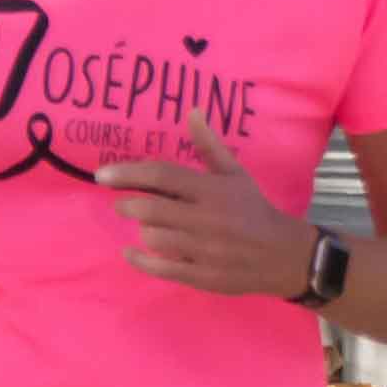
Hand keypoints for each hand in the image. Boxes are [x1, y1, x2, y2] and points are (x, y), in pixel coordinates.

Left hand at [98, 124, 321, 297]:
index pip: (162, 175)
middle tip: (124, 203)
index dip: (128, 173)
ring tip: (147, 224)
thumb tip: (192, 111)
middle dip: (129, 204)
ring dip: (143, 229)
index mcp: (212, 189)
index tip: (102, 175)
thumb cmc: (253, 209)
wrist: (285, 255)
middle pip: (151, 208)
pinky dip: (139, 260)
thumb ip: (208, 145)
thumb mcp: (235, 174)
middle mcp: (206, 218)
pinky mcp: (202, 275)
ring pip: (154, 237)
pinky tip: (130, 252)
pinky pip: (161, 268)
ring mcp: (204, 250)